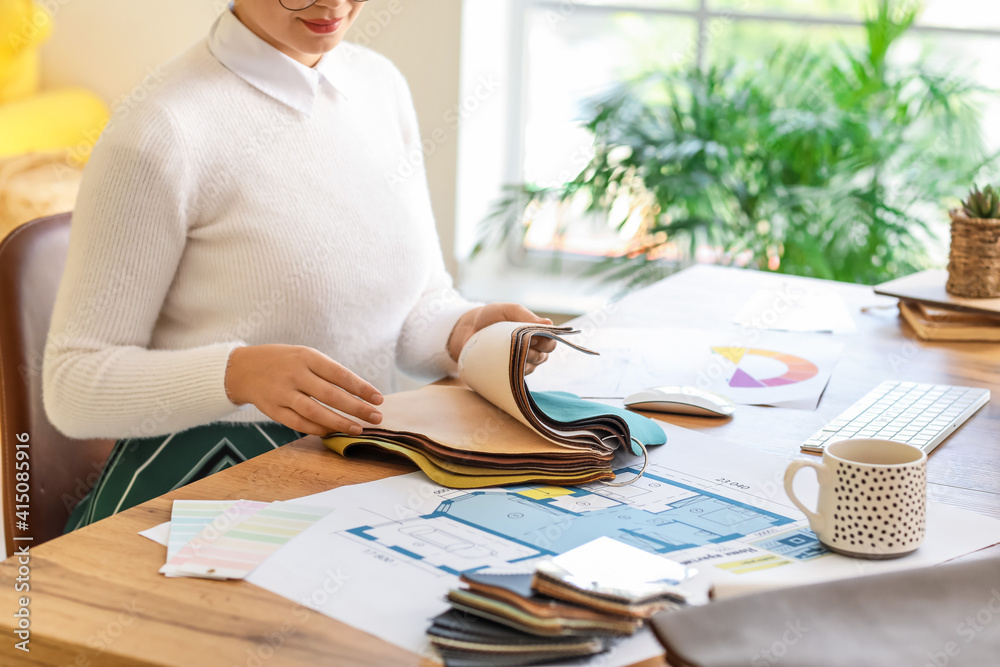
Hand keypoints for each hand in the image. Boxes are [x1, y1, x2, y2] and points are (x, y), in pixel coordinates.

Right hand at [224, 344, 383, 436]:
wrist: (243, 368)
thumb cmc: (285, 362)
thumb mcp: (305, 356)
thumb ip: (328, 373)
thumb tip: (360, 394)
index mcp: (307, 357)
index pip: (340, 374)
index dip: (361, 388)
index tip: (379, 399)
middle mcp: (295, 374)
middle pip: (331, 395)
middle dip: (356, 408)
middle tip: (376, 417)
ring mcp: (282, 393)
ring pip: (315, 411)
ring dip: (339, 422)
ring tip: (358, 429)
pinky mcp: (273, 409)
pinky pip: (298, 423)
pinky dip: (317, 428)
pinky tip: (332, 431)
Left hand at [448, 303, 557, 374]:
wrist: (467, 329)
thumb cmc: (490, 317)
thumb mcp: (508, 311)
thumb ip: (527, 316)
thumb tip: (549, 323)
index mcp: (535, 333)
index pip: (551, 342)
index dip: (547, 341)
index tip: (535, 336)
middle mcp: (531, 349)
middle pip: (544, 356)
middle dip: (534, 350)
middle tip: (519, 342)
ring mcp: (520, 362)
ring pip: (532, 367)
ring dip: (522, 359)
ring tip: (507, 349)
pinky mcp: (508, 372)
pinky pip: (517, 376)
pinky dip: (513, 369)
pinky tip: (504, 361)